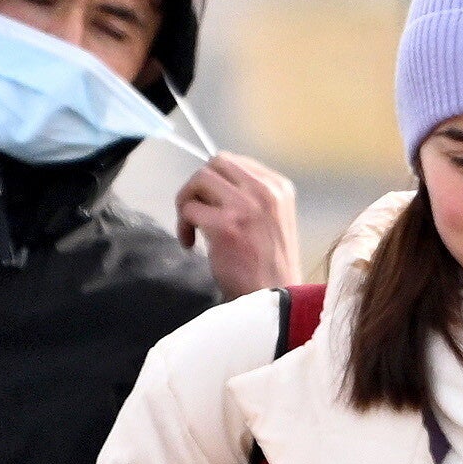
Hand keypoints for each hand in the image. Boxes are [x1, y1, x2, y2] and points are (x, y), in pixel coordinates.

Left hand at [172, 151, 301, 299]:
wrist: (276, 301)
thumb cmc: (269, 267)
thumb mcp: (272, 220)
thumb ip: (251, 198)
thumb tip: (214, 184)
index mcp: (279, 188)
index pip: (235, 162)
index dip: (214, 181)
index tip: (210, 204)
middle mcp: (266, 191)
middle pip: (216, 163)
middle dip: (198, 186)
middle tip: (195, 212)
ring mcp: (245, 206)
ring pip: (199, 179)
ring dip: (187, 202)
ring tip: (192, 228)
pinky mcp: (226, 226)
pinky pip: (190, 209)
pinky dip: (183, 226)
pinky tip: (191, 245)